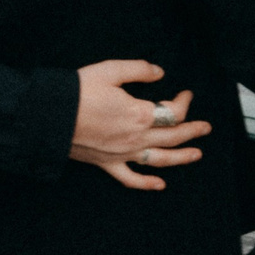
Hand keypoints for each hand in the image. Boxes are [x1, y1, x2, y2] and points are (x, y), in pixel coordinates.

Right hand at [71, 59, 210, 190]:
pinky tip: (159, 185)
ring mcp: (123, 154)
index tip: (186, 93)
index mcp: (140, 114)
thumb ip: (139, 70)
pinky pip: (131, 178)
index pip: (172, 112)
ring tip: (197, 155)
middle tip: (205, 127)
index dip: (184, 102)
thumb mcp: (111, 70)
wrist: (50, 116)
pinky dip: (147, 183)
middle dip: (192, 130)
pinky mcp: (107, 163)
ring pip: (159, 159)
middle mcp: (136, 137)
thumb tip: (159, 73)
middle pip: (172, 136)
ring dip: (181, 158)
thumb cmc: (79, 91)